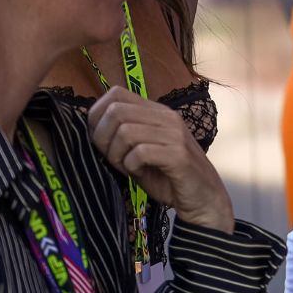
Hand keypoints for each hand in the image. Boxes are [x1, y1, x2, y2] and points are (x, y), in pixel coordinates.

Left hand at [87, 87, 234, 233]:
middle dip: (102, 138)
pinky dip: (131, 166)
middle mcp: (167, 117)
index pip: (116, 93)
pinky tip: (139, 173)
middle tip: (112, 158)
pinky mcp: (178, 155)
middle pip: (116, 111)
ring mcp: (174, 134)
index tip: (100, 139)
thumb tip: (89, 126)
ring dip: (117, 154)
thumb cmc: (167, 176)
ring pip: (125, 131)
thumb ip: (122, 135)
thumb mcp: (141, 150)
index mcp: (157, 112)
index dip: (97, 115)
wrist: (203, 198)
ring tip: (126, 167)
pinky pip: (140, 152)